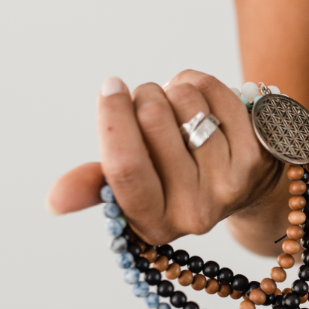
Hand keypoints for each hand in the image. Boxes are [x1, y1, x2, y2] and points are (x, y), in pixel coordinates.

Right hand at [46, 70, 281, 243]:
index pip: (126, 167)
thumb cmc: (174, 178)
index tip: (110, 86)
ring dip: (175, 91)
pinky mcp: (257, 154)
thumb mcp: (133, 187)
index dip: (114, 118)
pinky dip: (204, 85)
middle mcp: (194, 214)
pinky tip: (207, 103)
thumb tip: (52, 201)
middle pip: (153, 121)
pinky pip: (216, 93)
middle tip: (150, 104)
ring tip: (181, 112)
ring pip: (185, 101)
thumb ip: (94, 186)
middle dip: (144, 97)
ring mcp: (230, 184)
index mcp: (152, 223)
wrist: (248, 186)